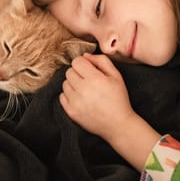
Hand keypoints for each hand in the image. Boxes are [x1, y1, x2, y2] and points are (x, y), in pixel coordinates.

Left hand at [60, 53, 161, 171]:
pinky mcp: (70, 112)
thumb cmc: (118, 98)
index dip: (83, 63)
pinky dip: (69, 96)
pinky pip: (62, 96)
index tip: (89, 69)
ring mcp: (75, 102)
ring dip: (73, 84)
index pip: (76, 62)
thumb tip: (85, 56)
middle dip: (78, 73)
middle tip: (88, 80)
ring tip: (85, 90)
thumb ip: (101, 61)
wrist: (117, 124)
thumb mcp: (116, 76)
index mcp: (95, 79)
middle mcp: (82, 90)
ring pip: (64, 83)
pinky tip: (80, 98)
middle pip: (69, 72)